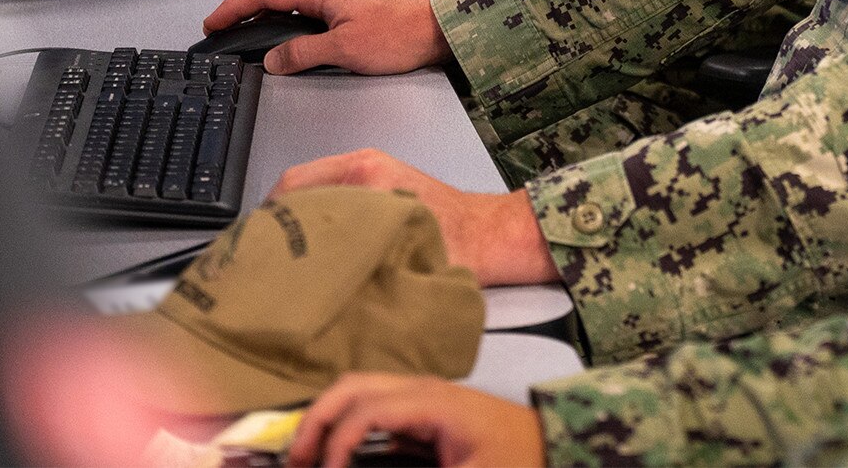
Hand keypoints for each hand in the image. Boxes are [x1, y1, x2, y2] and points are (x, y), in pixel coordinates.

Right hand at [203, 0, 452, 74]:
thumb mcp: (345, 50)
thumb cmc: (400, 36)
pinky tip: (287, 31)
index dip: (235, 8)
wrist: (439, 30)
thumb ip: (303, 53)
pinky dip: (287, 17)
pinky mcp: (353, 6)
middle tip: (222, 27)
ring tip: (246, 30)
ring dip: (265, 12)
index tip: (213, 22)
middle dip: (243, 8)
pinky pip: (308, 7)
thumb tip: (273, 60)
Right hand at [271, 148, 561, 286]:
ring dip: (296, 221)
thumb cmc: (459, 244)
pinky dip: (317, 218)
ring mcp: (372, 170)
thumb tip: (306, 279)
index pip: (293, 185)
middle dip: (276, 221)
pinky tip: (314, 249)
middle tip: (260, 256)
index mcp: (366, 174)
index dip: (267, 219)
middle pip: (297, 186)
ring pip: (313, 192)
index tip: (255, 246)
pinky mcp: (379, 183)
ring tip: (282, 256)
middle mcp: (365, 166)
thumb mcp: (399, 255)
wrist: (493, 236)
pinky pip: (333, 195)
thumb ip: (353, 258)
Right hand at [286, 374, 543, 467]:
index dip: (337, 445)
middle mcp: (420, 388)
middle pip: (351, 387)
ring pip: (358, 389)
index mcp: (432, 402)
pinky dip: (345, 420)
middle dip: (316, 422)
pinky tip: (336, 454)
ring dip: (326, 418)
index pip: (365, 411)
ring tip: (306, 458)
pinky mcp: (422, 406)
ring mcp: (420, 393)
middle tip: (295, 464)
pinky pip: (372, 402)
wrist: (552, 442)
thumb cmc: (516, 460)